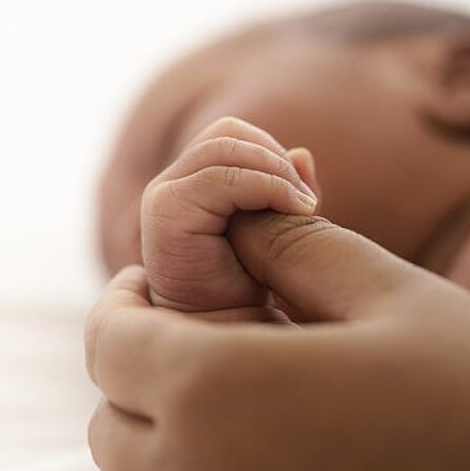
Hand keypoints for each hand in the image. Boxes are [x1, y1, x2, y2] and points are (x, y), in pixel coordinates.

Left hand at [85, 212, 469, 470]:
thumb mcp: (388, 296)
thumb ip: (291, 246)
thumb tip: (235, 219)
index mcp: (216, 395)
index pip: (109, 340)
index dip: (124, 300)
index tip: (153, 281)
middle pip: (110, 414)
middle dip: (135, 361)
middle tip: (195, 328)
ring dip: (157, 421)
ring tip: (229, 382)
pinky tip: (260, 441)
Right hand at [141, 116, 317, 311]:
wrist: (221, 337)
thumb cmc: (246, 290)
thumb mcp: (276, 230)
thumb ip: (286, 191)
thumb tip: (303, 153)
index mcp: (192, 183)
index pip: (233, 136)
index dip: (272, 153)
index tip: (305, 196)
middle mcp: (171, 184)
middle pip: (227, 133)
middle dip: (275, 158)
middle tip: (306, 201)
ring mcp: (163, 195)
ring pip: (224, 147)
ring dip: (275, 172)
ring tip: (304, 207)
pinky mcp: (165, 211)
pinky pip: (220, 177)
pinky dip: (266, 186)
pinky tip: (296, 211)